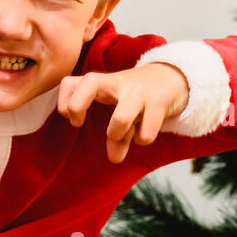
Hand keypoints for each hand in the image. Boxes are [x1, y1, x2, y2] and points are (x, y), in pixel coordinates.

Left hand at [56, 64, 189, 163]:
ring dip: (117, 134)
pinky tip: (144, 133)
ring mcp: (138, 92)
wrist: (172, 78)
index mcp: (103, 83)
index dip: (64, 102)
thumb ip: (116, 136)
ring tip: (124, 134)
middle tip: (80, 123)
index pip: (70, 82)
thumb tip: (115, 158)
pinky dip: (143, 138)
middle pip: (90, 82)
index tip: (75, 121)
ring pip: (120, 118)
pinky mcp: (158, 102)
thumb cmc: (138, 97)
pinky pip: (145, 132)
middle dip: (77, 107)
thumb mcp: (121, 109)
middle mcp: (118, 83)